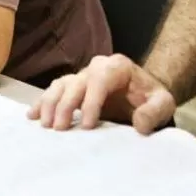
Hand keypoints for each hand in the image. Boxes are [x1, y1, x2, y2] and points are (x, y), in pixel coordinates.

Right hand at [27, 53, 174, 132]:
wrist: (144, 95)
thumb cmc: (151, 98)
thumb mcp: (163, 103)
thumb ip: (154, 111)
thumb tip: (140, 124)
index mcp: (117, 67)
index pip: (99, 79)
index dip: (91, 101)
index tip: (89, 125)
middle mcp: (96, 68)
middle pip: (75, 82)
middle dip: (66, 105)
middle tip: (60, 128)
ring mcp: (82, 76)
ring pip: (60, 85)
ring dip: (50, 104)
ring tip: (45, 125)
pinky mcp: (73, 87)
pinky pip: (54, 90)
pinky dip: (43, 102)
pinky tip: (32, 116)